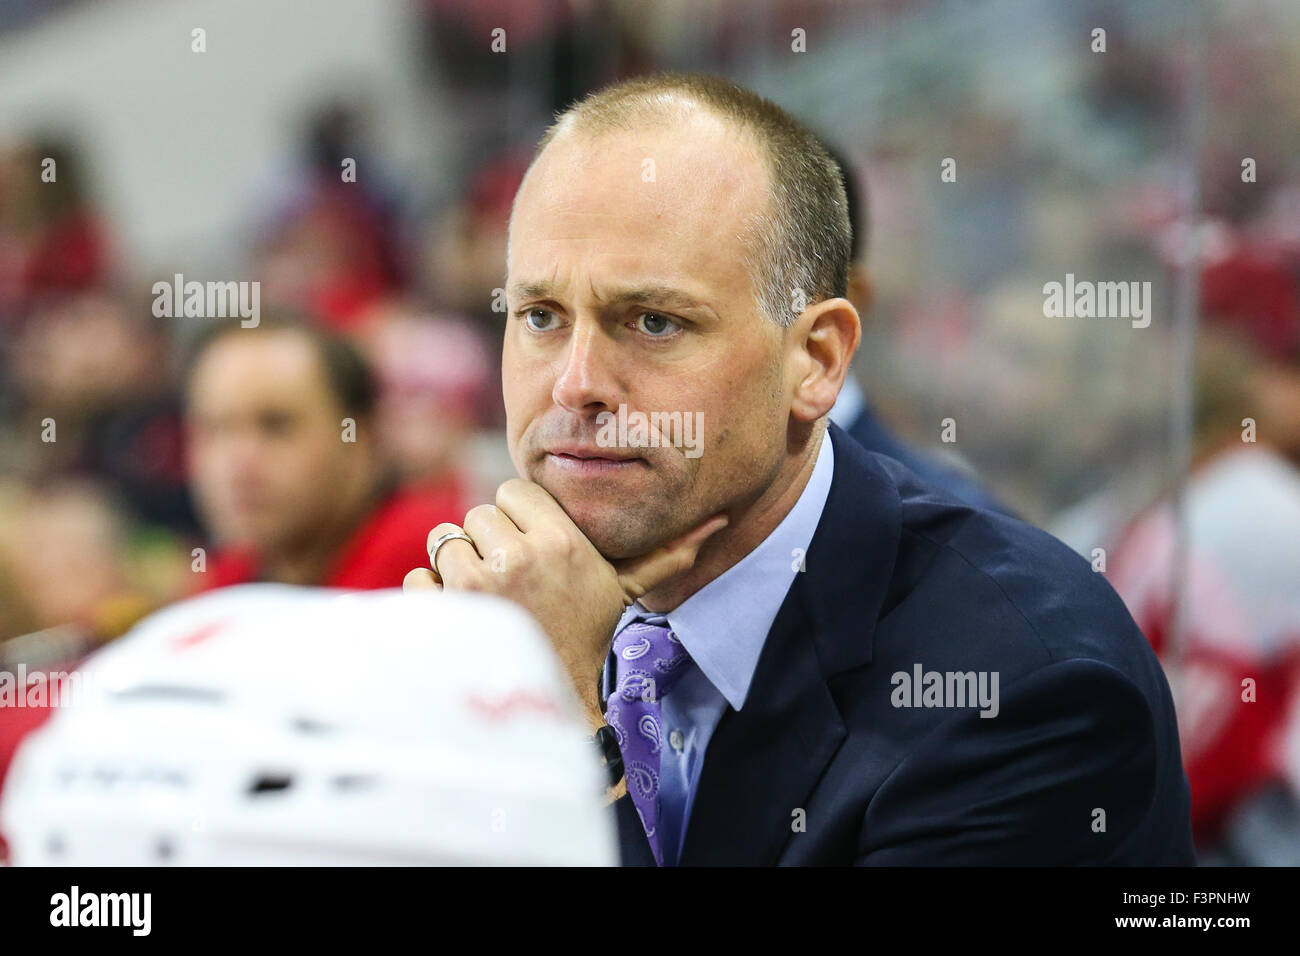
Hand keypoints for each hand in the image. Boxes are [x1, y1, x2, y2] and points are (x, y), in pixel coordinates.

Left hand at [404, 479, 726, 728]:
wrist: (551, 702)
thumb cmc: (585, 637)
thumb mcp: (625, 592)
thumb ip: (666, 554)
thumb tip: (719, 522)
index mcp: (561, 540)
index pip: (511, 491)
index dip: (515, 520)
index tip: (529, 551)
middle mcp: (519, 555)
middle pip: (475, 513)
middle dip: (486, 542)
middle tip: (507, 580)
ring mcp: (476, 583)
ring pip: (444, 540)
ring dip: (457, 568)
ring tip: (487, 600)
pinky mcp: (441, 609)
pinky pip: (418, 577)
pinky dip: (430, 596)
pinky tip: (462, 619)